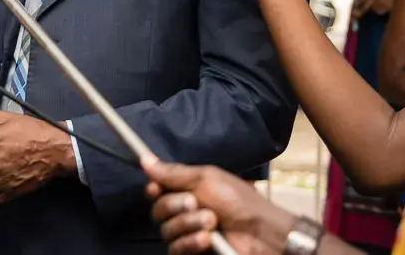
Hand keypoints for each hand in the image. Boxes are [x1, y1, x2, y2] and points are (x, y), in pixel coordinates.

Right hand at [144, 160, 293, 253]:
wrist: (260, 231)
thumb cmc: (237, 200)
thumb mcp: (206, 179)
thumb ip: (173, 173)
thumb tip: (144, 159)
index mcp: (186, 190)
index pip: (157, 190)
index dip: (153, 189)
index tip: (156, 189)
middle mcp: (183, 211)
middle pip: (158, 210)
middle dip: (174, 206)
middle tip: (195, 203)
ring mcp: (187, 233)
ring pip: (166, 230)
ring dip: (187, 224)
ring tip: (211, 221)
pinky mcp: (191, 252)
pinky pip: (174, 249)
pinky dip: (188, 243)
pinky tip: (205, 239)